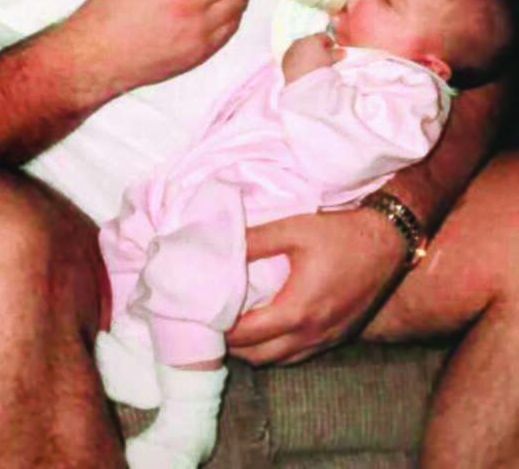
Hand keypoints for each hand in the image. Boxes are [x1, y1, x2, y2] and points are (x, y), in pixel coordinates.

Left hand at [226, 208, 407, 364]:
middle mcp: (313, 333)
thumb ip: (254, 240)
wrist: (389, 240)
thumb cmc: (341, 234)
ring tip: (234, 325)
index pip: (247, 334)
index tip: (199, 315)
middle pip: (259, 356)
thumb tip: (220, 244)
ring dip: (254, 349)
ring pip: (280, 359)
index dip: (220, 328)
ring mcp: (328, 338)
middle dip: (232, 344)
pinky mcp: (339, 335)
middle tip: (210, 321)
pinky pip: (300, 354)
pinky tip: (268, 328)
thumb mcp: (293, 229)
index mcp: (298, 310)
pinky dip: (277, 349)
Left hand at [281, 32, 342, 83]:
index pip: (323, 36)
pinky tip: (304, 68)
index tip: (333, 47)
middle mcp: (300, 41)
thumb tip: (343, 52)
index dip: (330, 41)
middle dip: (318, 47)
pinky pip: (294, 56)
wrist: (299, 79)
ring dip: (308, 53)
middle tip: (324, 56)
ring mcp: (291, 49)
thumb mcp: (331, 59)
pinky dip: (299, 59)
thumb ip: (338, 54)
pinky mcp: (285, 59)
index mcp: (312, 38)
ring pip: (301, 48)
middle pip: (311, 41)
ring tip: (314, 63)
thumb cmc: (318, 66)